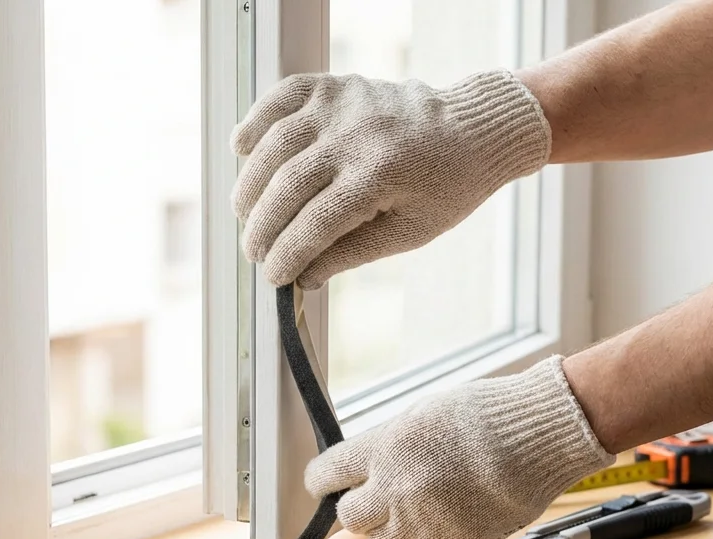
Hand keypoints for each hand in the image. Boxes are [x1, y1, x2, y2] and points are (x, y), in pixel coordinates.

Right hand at [231, 69, 551, 288]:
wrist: (471, 129)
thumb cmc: (445, 187)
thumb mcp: (408, 232)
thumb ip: (351, 253)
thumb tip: (302, 278)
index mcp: (380, 176)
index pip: (314, 224)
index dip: (286, 255)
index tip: (272, 278)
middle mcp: (355, 135)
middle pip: (287, 187)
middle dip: (262, 228)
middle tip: (254, 253)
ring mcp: (341, 105)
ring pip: (274, 146)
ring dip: (250, 185)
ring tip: (245, 215)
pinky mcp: (333, 85)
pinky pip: (280, 98)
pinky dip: (255, 122)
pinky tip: (241, 150)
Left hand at [305, 357, 612, 538]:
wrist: (539, 437)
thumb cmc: (490, 417)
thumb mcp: (424, 415)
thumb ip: (389, 445)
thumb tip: (368, 470)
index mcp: (385, 446)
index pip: (326, 473)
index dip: (322, 481)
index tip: (324, 485)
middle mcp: (394, 486)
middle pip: (349, 516)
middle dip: (362, 509)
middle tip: (380, 501)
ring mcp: (420, 521)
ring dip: (391, 531)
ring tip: (418, 513)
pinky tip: (435, 530)